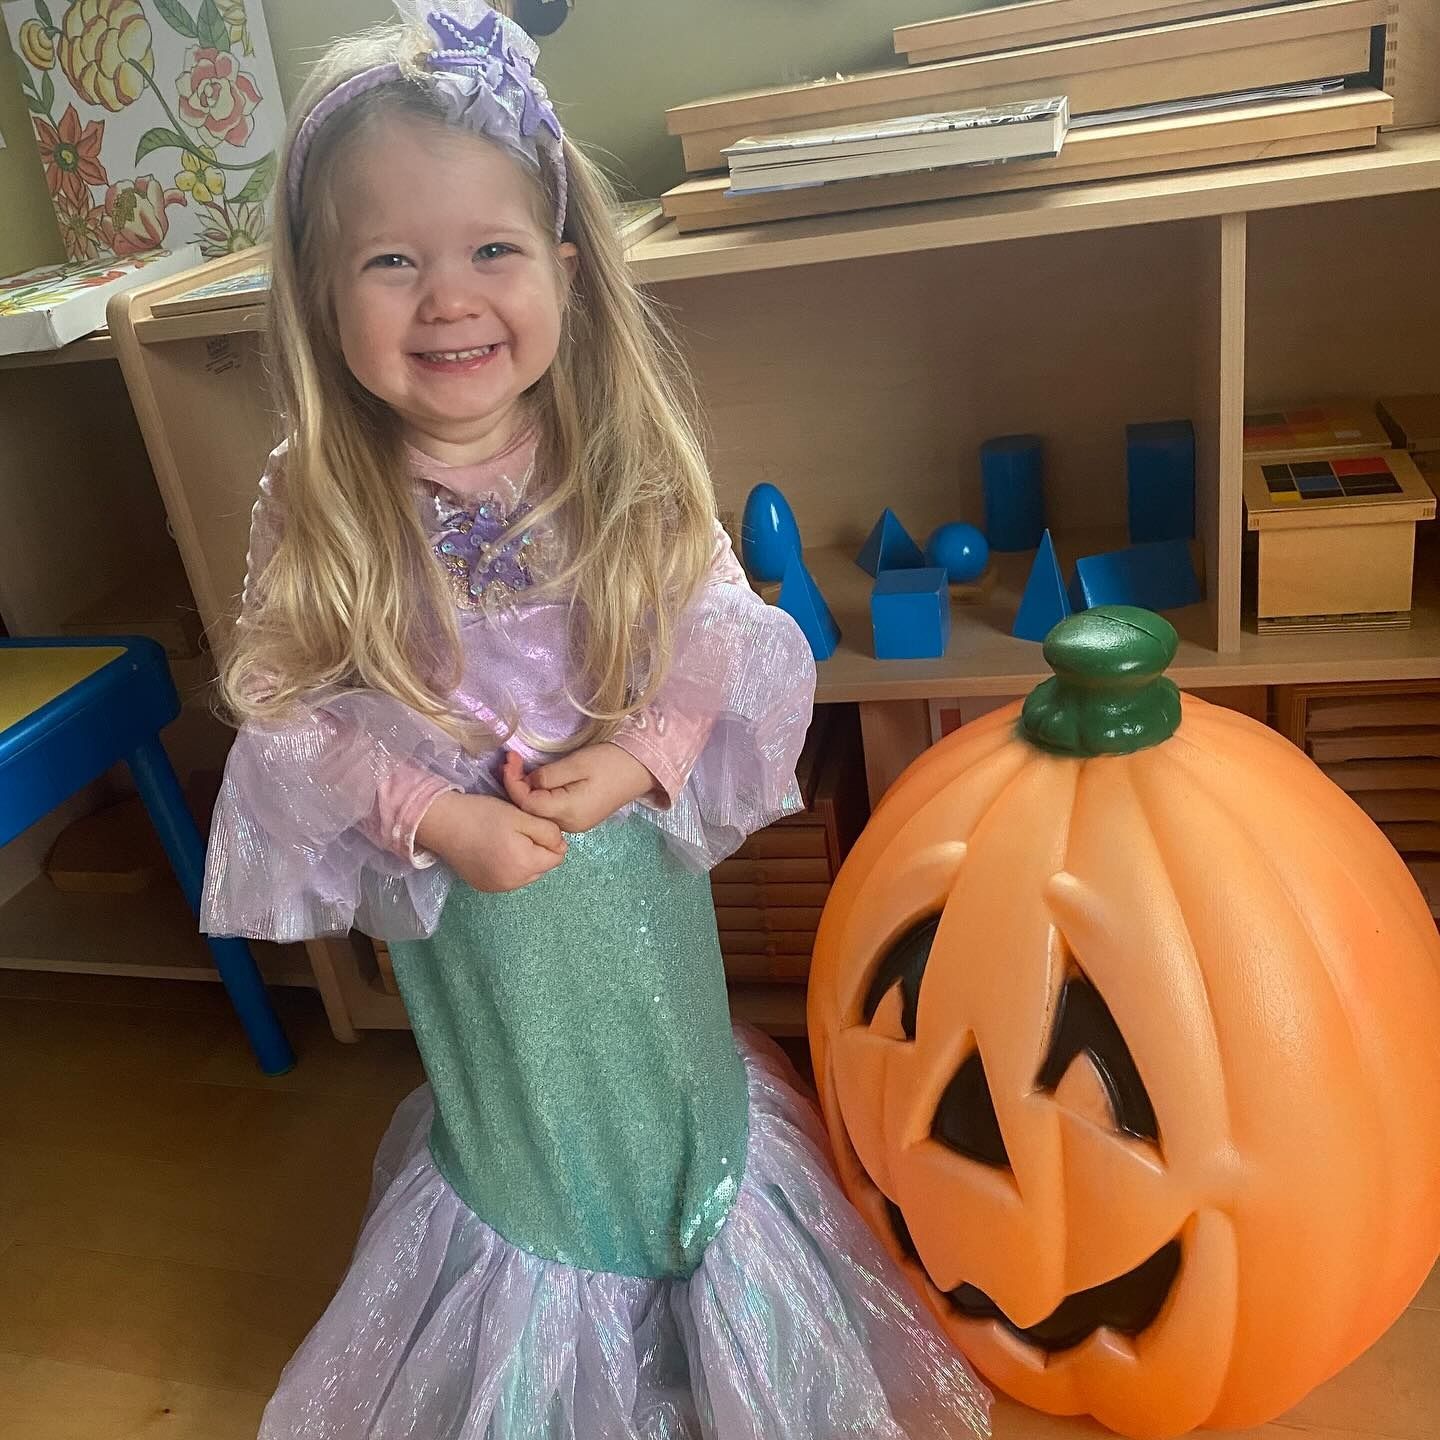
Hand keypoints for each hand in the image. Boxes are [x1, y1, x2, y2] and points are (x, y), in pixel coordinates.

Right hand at [414, 791, 566, 892]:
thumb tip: (561, 847)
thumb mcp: (522, 816)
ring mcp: (497, 888)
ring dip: (524, 859)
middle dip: (538, 849)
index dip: (550, 838)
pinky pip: (508, 878)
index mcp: (525, 865)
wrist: (442, 823)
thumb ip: (548, 832)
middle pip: (542, 867)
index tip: (533, 823)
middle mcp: (513, 883)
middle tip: (518, 829)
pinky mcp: (484, 886)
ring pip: (526, 874)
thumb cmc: (483, 814)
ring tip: (505, 839)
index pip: (557, 856)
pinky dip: (508, 866)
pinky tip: (494, 850)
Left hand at [502, 743, 656, 833]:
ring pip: (540, 812)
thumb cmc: (611, 763)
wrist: (643, 769)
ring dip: (527, 792)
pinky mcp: (580, 817)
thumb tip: (527, 782)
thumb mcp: (577, 764)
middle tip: (511, 760)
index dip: (512, 782)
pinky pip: (552, 810)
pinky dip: (540, 796)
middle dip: (516, 786)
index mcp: (568, 812)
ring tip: (519, 768)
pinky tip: (537, 781)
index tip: (509, 759)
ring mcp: (576, 824)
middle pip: (531, 811)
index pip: (527, 804)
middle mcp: (569, 825)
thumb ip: (548, 776)